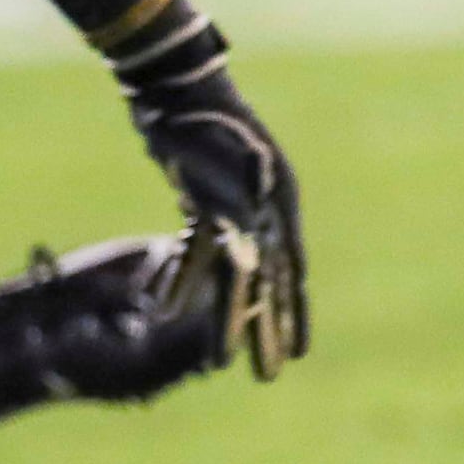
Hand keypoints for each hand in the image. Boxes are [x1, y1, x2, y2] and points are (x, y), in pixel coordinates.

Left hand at [121, 58, 306, 378]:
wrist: (174, 84)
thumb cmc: (203, 117)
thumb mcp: (226, 151)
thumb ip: (241, 186)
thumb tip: (253, 227)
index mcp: (278, 205)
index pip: (286, 273)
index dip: (293, 316)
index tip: (298, 356)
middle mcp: (263, 213)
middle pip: (266, 285)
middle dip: (267, 333)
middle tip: (268, 379)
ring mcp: (235, 210)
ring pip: (232, 277)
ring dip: (227, 318)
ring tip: (221, 365)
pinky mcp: (204, 205)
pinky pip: (196, 254)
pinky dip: (183, 279)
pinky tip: (165, 310)